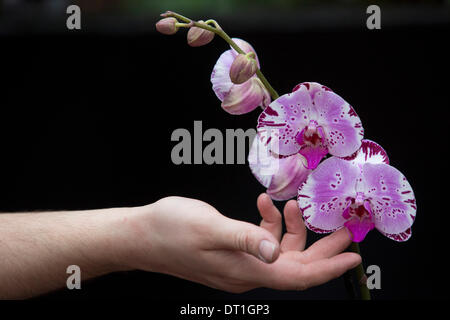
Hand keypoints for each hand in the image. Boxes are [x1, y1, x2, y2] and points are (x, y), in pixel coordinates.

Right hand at [122, 194, 360, 292]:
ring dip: (291, 230)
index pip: (297, 276)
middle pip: (295, 267)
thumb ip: (245, 237)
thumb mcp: (209, 228)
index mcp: (246, 270)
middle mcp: (246, 273)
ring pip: (279, 254)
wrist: (141, 236)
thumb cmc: (170, 229)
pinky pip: (260, 244)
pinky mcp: (230, 254)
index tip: (354, 256)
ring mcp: (238, 265)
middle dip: (322, 249)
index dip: (328, 267)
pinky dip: (268, 225)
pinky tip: (262, 205)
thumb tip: (276, 251)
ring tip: (295, 204)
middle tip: (342, 230)